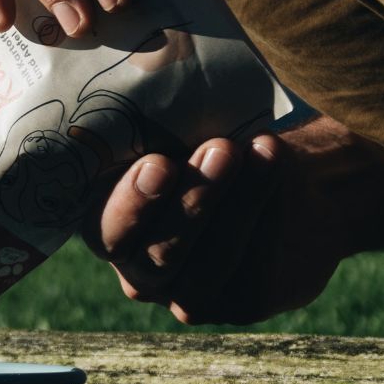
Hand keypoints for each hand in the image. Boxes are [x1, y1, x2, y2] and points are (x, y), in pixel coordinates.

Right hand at [79, 116, 383, 325]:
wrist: (280, 175)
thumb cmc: (208, 143)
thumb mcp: (175, 130)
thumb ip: (150, 126)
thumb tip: (133, 80)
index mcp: (106, 222)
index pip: (104, 228)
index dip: (130, 203)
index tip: (159, 163)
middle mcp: (136, 265)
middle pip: (153, 255)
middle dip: (190, 203)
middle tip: (220, 149)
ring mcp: (183, 292)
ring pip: (201, 269)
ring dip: (232, 206)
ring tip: (256, 150)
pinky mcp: (234, 303)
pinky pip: (245, 271)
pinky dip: (263, 212)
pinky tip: (272, 163)